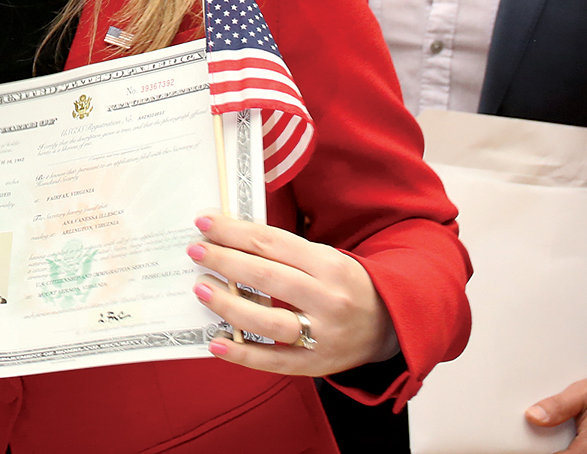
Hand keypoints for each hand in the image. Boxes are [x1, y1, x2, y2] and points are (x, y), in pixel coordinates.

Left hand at [189, 214, 397, 375]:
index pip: (271, 243)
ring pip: (267, 321)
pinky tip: (215, 342)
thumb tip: (229, 237)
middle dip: (225, 260)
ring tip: (202, 288)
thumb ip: (284, 251)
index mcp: (329, 265)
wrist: (391, 325)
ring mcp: (323, 335)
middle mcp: (328, 299)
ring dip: (228, 304)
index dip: (234, 231)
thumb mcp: (325, 258)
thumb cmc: (345, 285)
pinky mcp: (316, 364)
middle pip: (266, 276)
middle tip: (196, 250)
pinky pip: (273, 361)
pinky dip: (242, 354)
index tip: (205, 223)